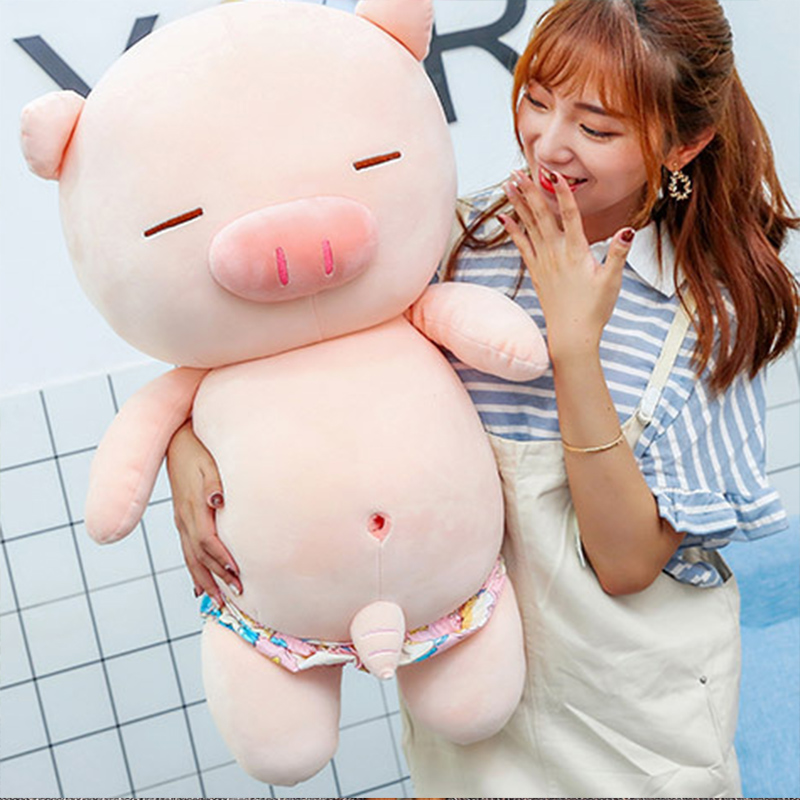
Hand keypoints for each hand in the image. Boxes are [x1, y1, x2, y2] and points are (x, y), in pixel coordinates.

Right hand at [166, 421, 240, 602]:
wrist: (177, 441)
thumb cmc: (199, 449)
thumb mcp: (210, 461)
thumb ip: (214, 482)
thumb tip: (218, 501)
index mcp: (193, 506)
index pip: (207, 541)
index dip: (222, 559)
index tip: (238, 574)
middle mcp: (184, 518)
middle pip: (198, 556)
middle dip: (217, 577)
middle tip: (235, 598)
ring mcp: (181, 520)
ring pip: (190, 558)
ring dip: (205, 581)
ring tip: (217, 602)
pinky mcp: (182, 519)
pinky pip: (186, 551)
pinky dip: (194, 571)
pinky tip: (199, 587)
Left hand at [499, 169, 633, 362]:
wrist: (571, 335)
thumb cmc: (594, 309)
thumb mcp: (612, 280)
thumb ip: (619, 253)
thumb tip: (629, 230)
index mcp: (576, 252)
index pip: (570, 215)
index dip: (563, 193)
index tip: (554, 173)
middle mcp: (556, 253)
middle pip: (542, 216)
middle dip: (530, 191)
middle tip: (518, 170)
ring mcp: (543, 262)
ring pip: (528, 227)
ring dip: (518, 204)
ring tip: (507, 184)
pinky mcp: (536, 271)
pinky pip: (522, 245)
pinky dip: (513, 230)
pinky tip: (504, 217)